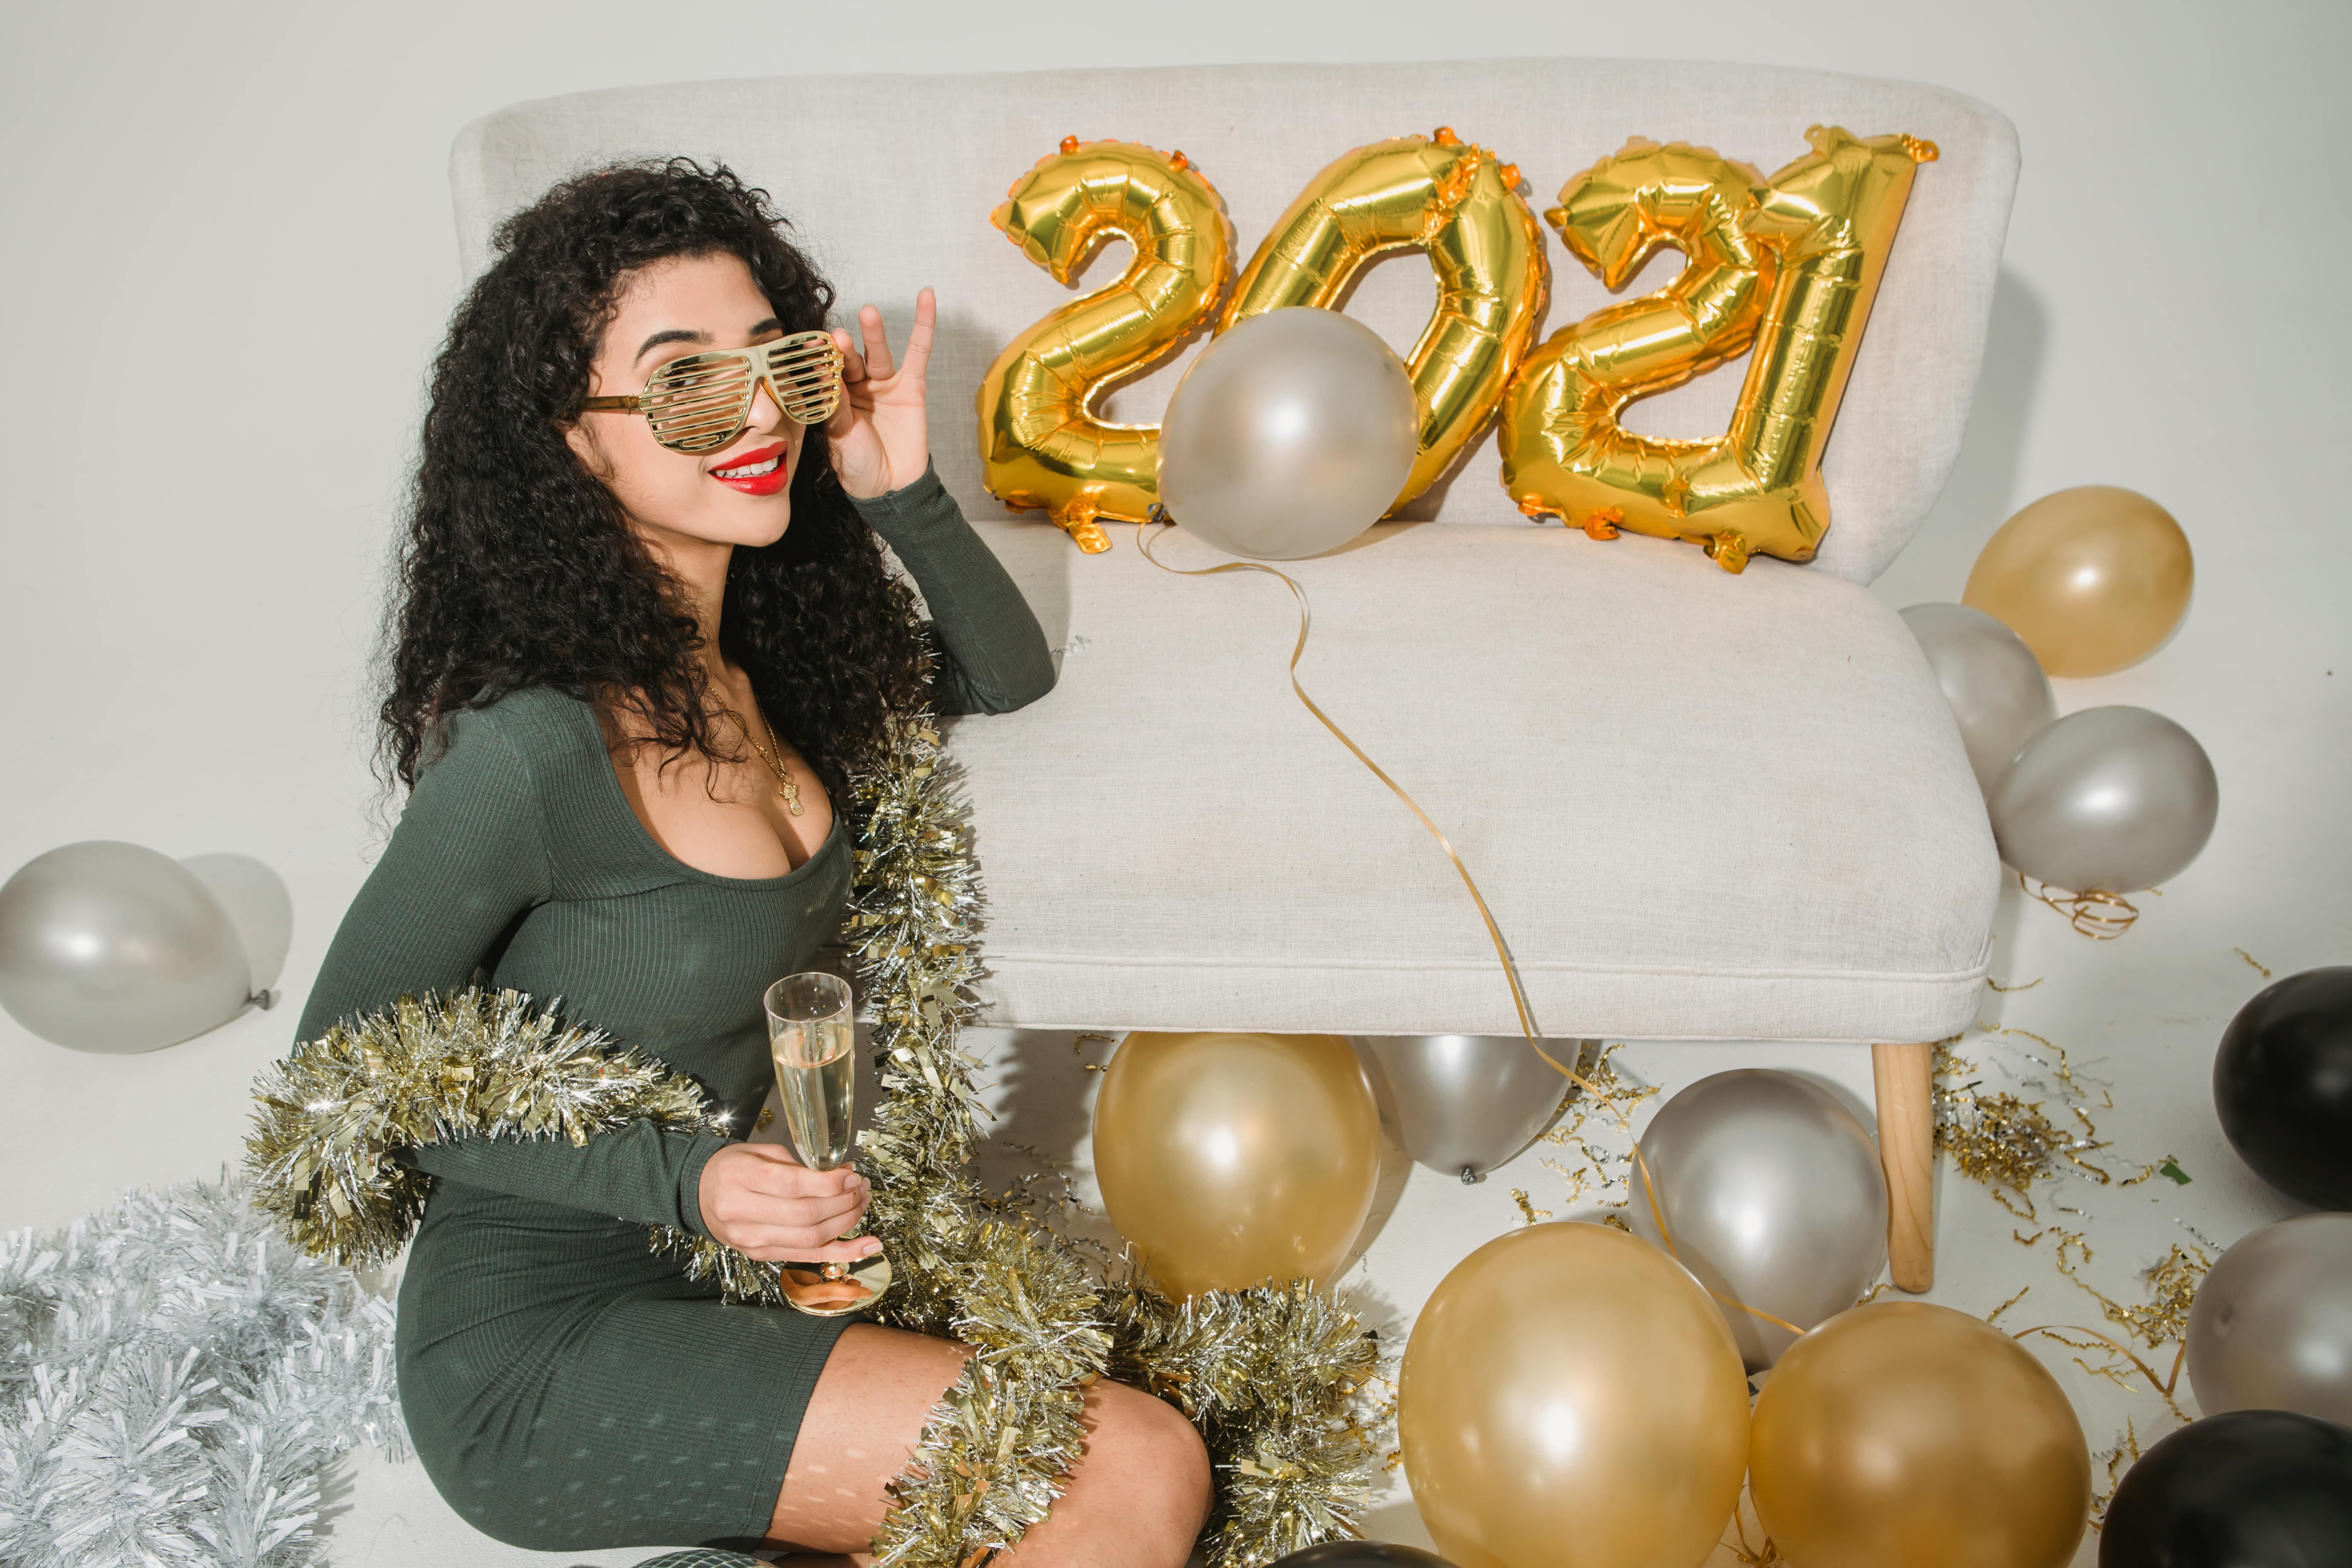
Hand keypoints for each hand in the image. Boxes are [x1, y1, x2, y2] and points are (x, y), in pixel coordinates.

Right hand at [697, 1142, 877, 1263]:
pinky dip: (842, 1254)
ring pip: (810, 1239)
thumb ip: (797, 1165)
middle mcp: (742, 1213)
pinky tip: (867, 1246)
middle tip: (861, 1189)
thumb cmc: (733, 1168)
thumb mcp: (760, 1152)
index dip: (830, 1183)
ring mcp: (752, 1240)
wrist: (701, 1195)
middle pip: (805, 1216)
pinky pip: (808, 1257)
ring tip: (862, 1205)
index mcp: (740, 1177)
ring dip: (846, 1223)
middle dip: (843, 1203)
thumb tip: (842, 1176)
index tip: (852, 1176)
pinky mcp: (761, 1255)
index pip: (793, 1186)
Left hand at [826, 287, 934, 500]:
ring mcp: (883, 384)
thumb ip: (834, 407)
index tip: (809, 347)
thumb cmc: (857, 464)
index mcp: (832, 397)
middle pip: (849, 359)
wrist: (890, 486)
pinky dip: (923, 324)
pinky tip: (925, 299)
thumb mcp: (839, 437)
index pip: (824, 371)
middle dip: (843, 350)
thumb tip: (826, 376)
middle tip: (837, 339)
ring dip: (873, 332)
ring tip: (868, 313)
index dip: (819, 360)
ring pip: (877, 352)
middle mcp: (855, 386)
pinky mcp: (911, 385)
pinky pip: (918, 351)